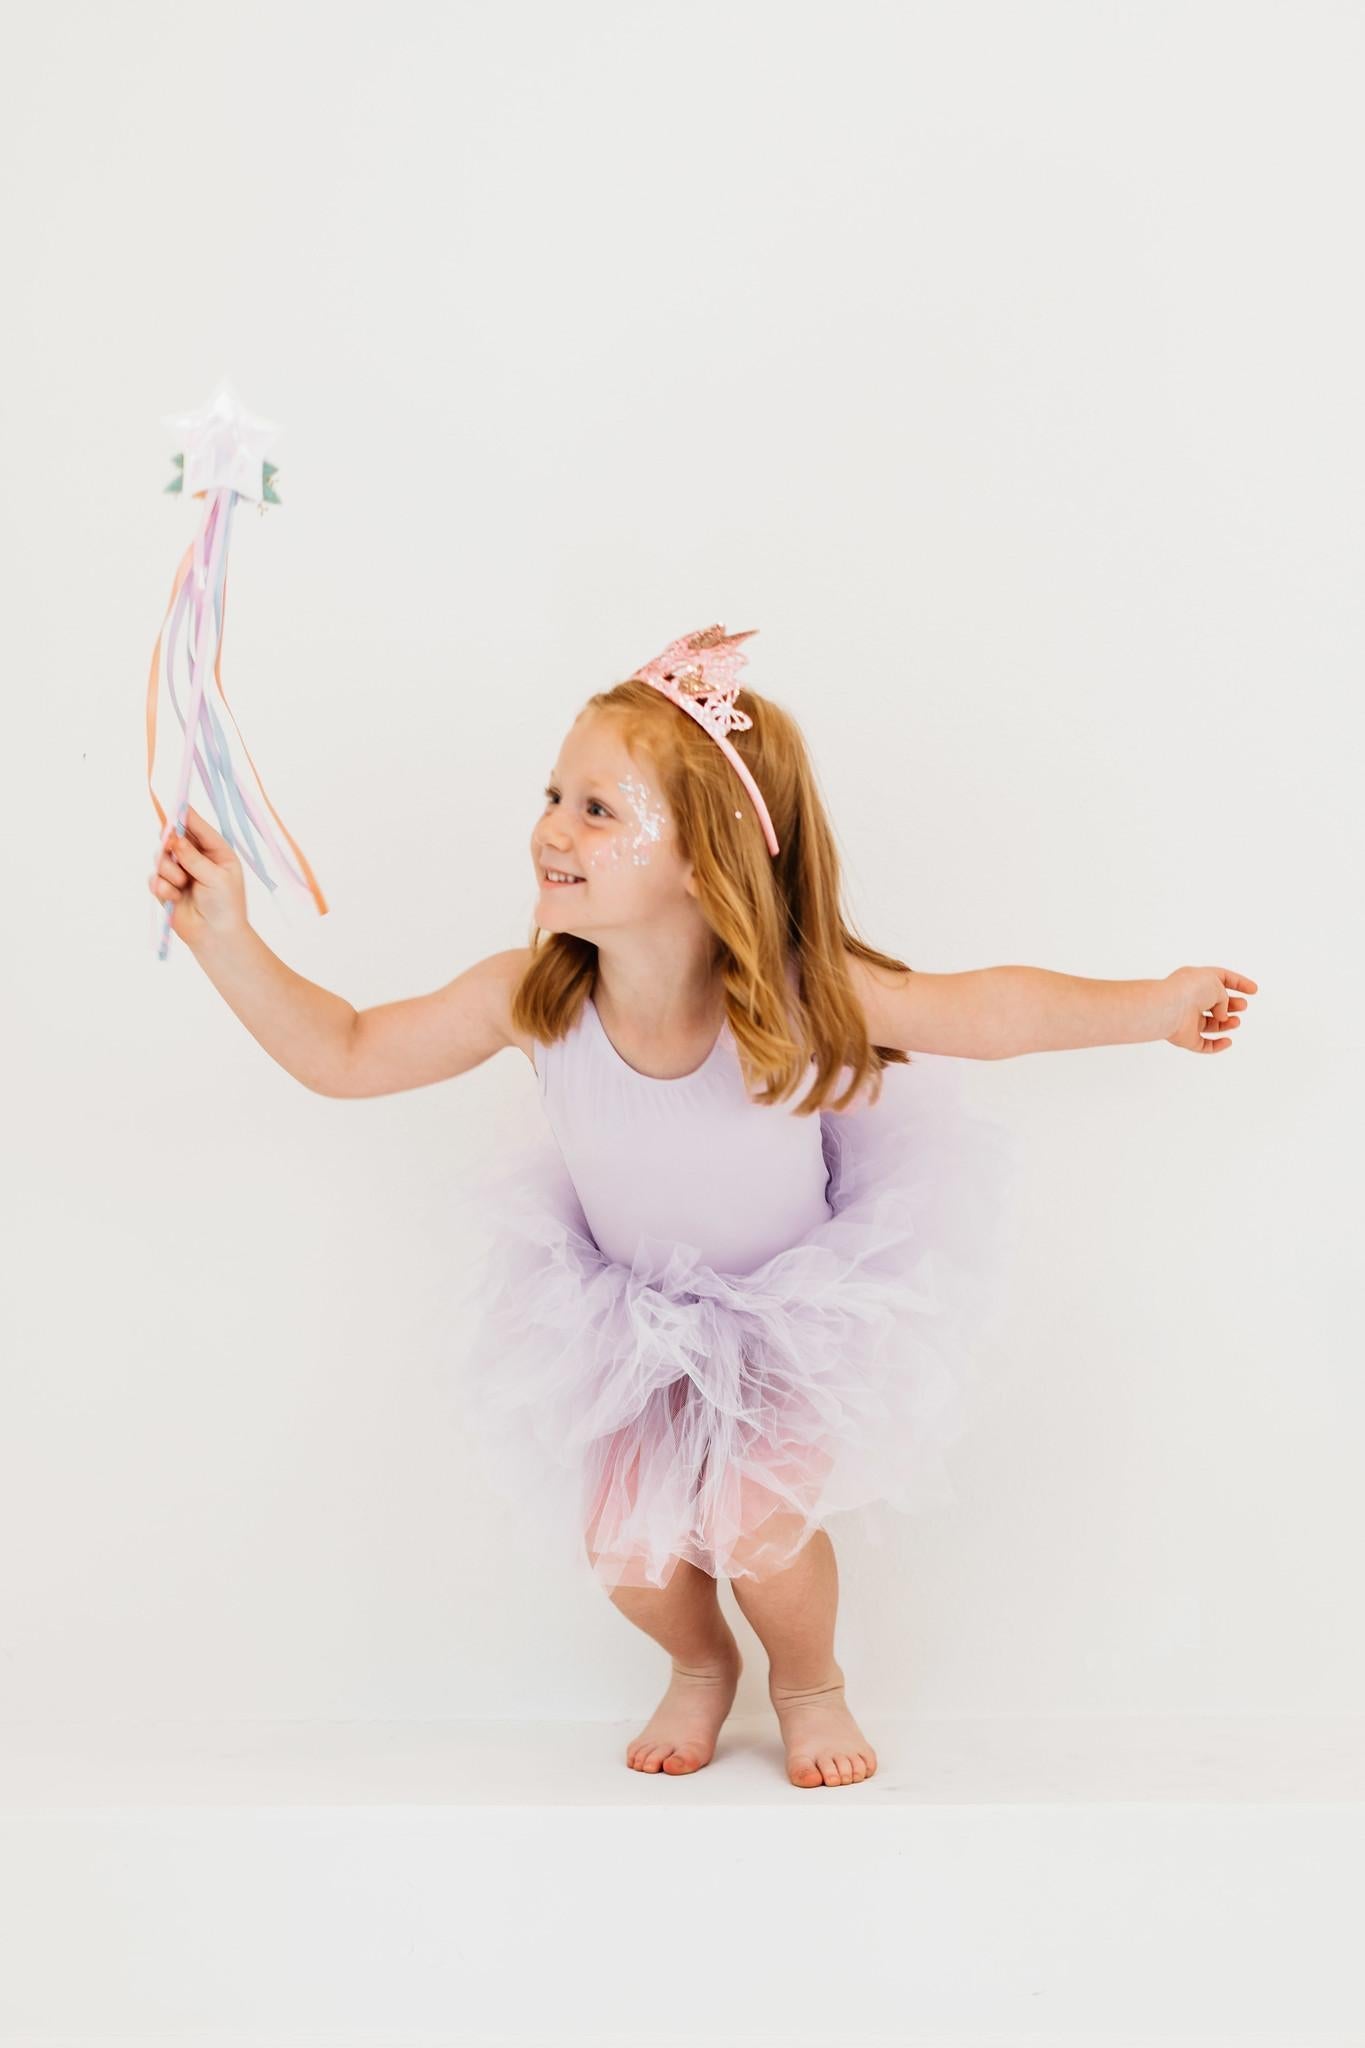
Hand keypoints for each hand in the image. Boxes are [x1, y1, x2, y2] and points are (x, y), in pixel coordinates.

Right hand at [147, 804, 247, 947]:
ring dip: (168, 871)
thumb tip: (173, 837)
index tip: (173, 809)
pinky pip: (154, 878)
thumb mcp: (216, 877)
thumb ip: (193, 857)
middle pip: (172, 837)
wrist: (215, 936)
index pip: (197, 826)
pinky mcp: (165, 887)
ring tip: (181, 885)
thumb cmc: (225, 905)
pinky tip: (173, 897)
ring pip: (160, 857)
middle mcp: (195, 857)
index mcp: (215, 850)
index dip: (184, 816)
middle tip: (171, 849)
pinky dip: (162, 887)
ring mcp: (179, 871)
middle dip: (169, 845)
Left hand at [1163, 965, 1257, 1053]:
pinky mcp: (1185, 1038)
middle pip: (1215, 1003)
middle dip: (1232, 1005)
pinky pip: (1204, 1045)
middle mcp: (1191, 999)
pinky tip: (1228, 1041)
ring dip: (1227, 1023)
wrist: (1170, 1008)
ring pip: (1211, 1024)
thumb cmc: (1191, 989)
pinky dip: (1217, 1045)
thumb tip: (1222, 1014)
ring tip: (1235, 1021)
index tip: (1254, 990)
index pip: (1220, 978)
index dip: (1239, 983)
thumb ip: (1224, 998)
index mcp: (1196, 979)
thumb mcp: (1216, 984)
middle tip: (1243, 1006)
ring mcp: (1187, 1019)